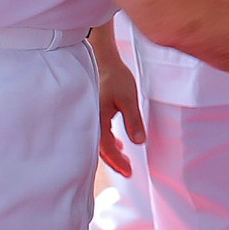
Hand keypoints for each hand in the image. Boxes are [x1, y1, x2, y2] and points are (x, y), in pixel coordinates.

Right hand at [94, 46, 144, 178]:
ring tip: (124, 160)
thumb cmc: (114, 76)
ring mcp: (89, 117)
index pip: (107, 148)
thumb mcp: (129, 98)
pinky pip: (98, 133)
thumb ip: (134, 121)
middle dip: (114, 161)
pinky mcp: (91, 112)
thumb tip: (139, 142)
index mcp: (97, 119)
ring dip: (112, 152)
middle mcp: (90, 121)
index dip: (118, 162)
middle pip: (100, 149)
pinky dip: (108, 141)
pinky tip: (119, 143)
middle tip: (127, 171)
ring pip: (99, 142)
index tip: (129, 172)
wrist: (101, 58)